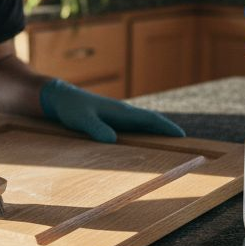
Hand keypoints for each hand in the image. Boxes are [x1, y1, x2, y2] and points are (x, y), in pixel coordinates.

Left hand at [39, 78, 185, 142]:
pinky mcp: (111, 121)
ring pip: (143, 126)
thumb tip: (112, 141)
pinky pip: (133, 129)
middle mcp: (123, 113)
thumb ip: (96, 129)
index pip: (150, 119)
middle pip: (151, 123)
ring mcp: (118, 116)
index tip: (181, 136)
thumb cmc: (71, 108)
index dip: (166, 128)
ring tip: (170, 147)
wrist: (60, 98)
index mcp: (122, 112)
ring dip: (156, 134)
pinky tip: (143, 145)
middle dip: (167, 132)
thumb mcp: (82, 120)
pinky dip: (143, 135)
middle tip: (184, 145)